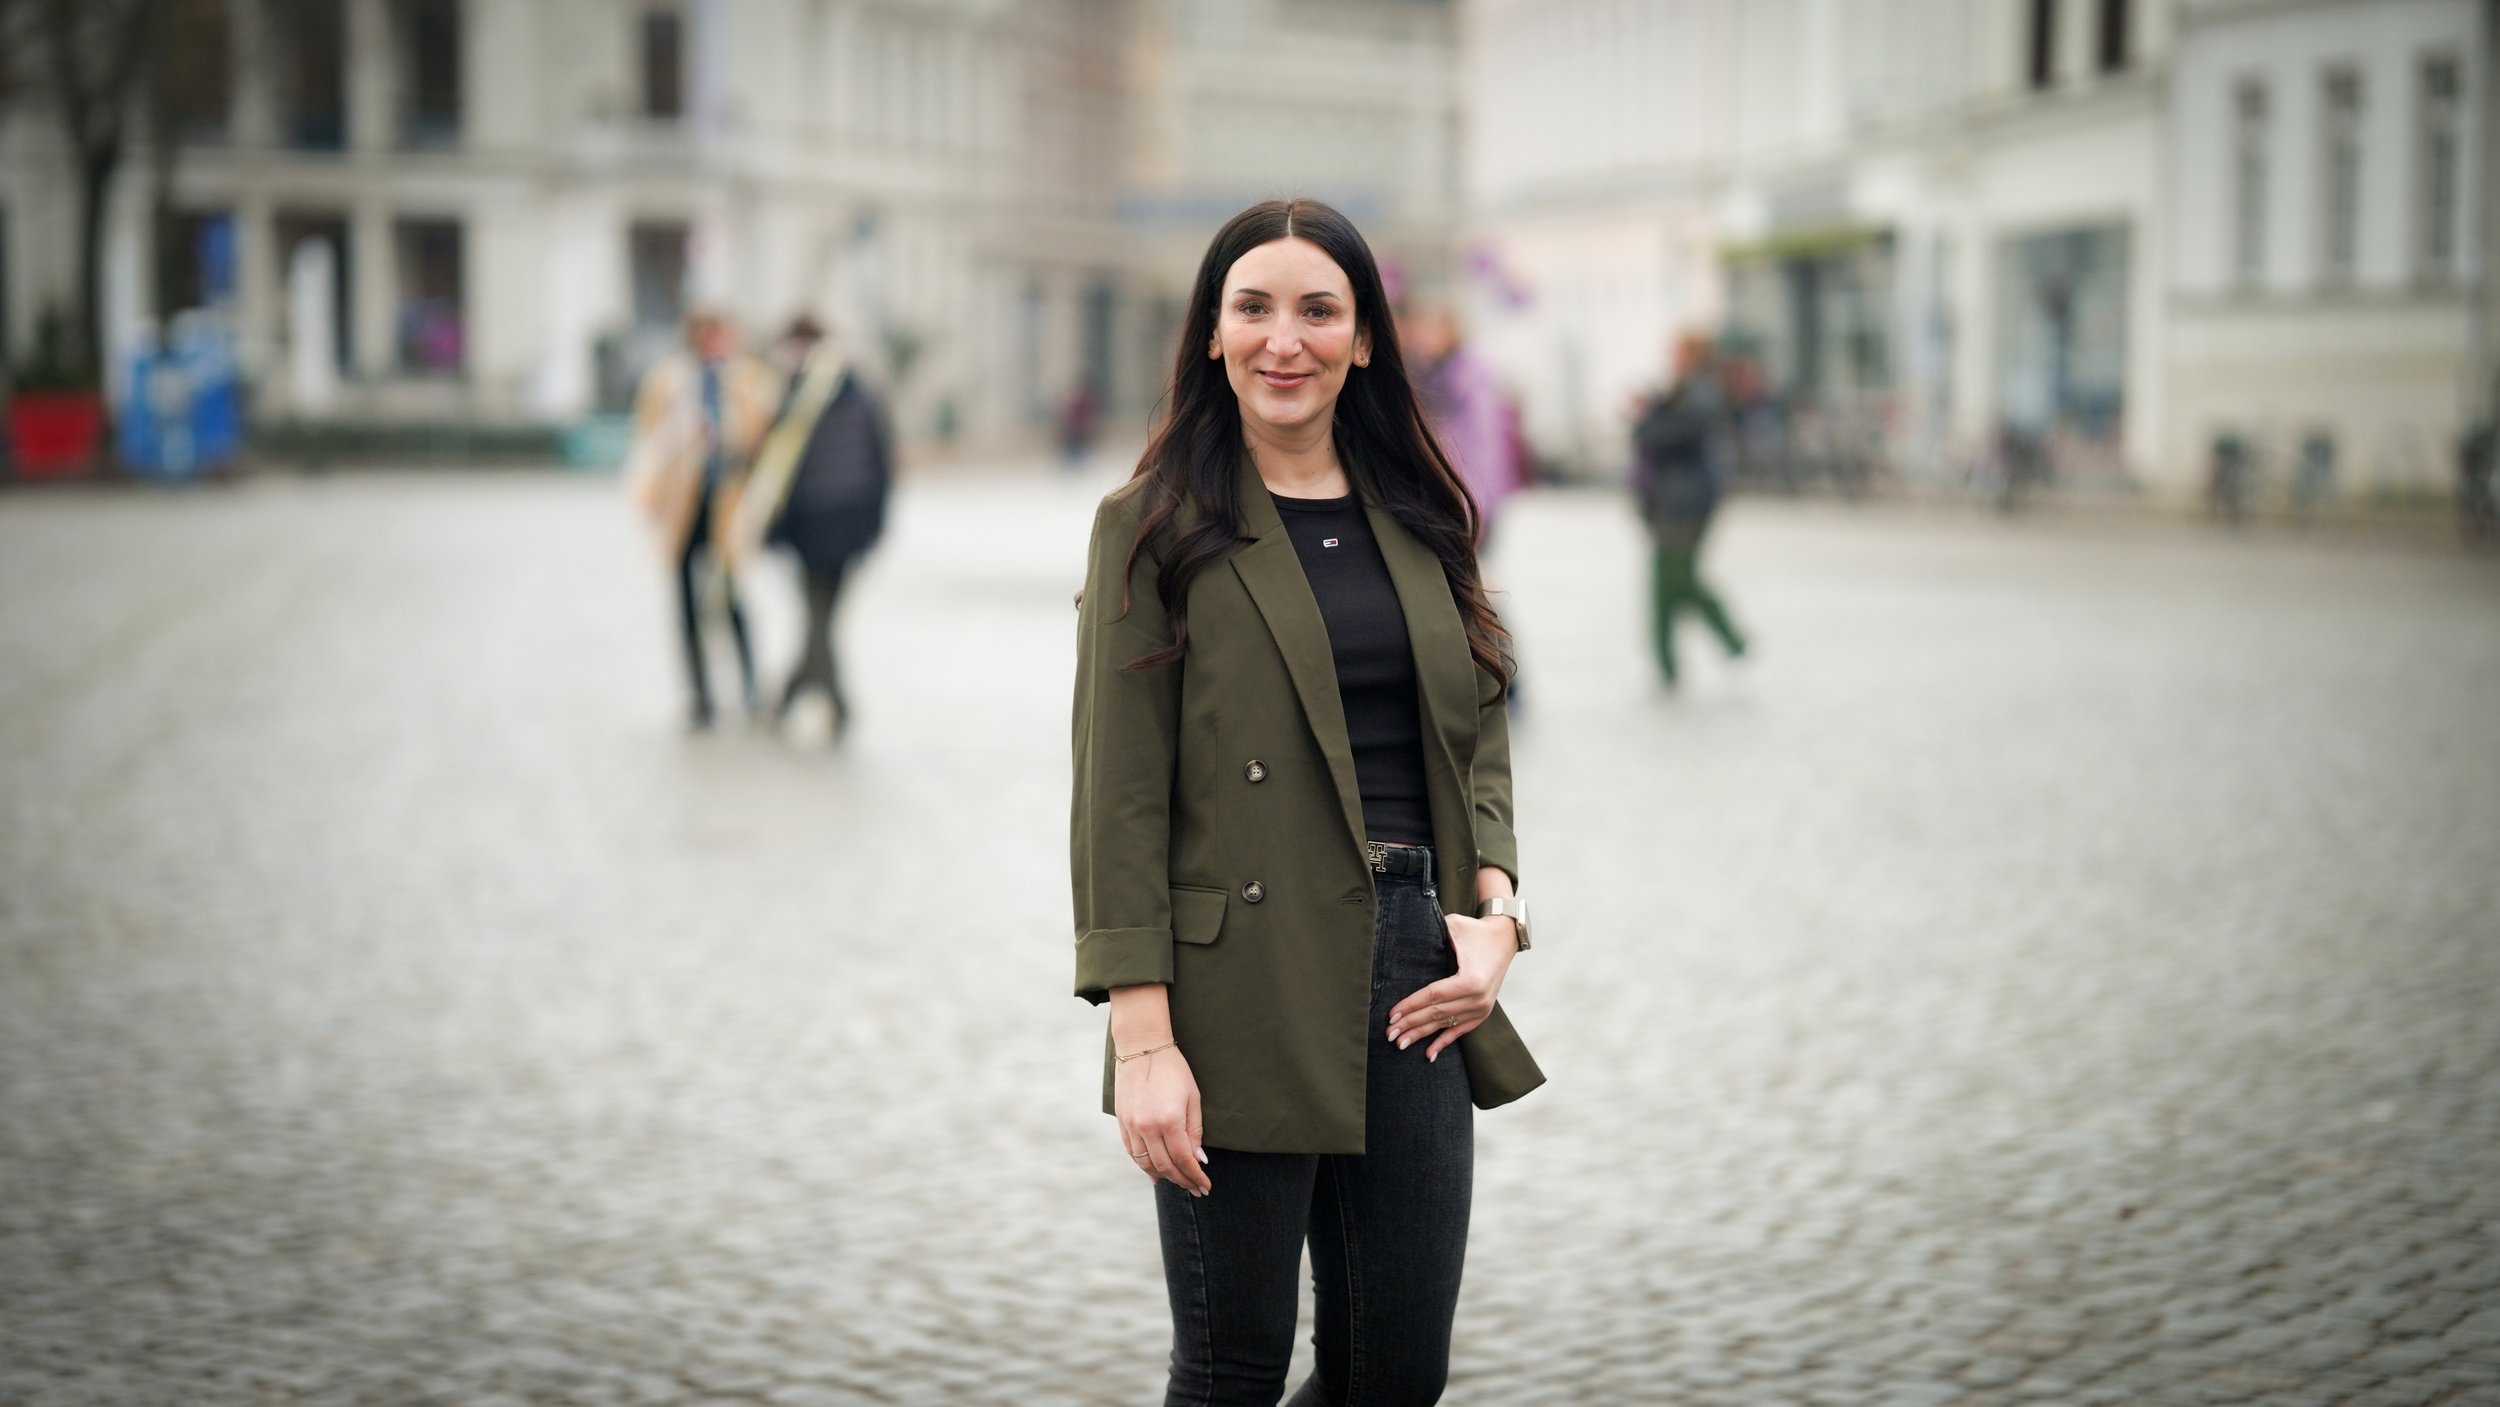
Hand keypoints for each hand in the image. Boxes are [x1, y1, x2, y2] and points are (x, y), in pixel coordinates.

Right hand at [1115, 1043, 1210, 1195]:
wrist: (1142, 1047)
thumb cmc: (1173, 1069)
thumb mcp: (1192, 1097)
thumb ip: (1194, 1130)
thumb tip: (1198, 1159)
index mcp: (1169, 1120)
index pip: (1184, 1159)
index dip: (1195, 1176)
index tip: (1205, 1186)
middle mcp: (1147, 1127)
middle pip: (1165, 1166)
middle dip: (1183, 1181)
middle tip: (1195, 1189)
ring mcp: (1131, 1125)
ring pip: (1146, 1163)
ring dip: (1164, 1176)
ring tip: (1178, 1182)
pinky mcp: (1122, 1122)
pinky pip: (1132, 1152)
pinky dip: (1144, 1165)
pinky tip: (1155, 1173)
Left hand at [1387, 912, 1518, 1061]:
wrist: (1504, 938)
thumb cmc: (1475, 930)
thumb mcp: (1453, 926)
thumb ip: (1431, 935)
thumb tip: (1402, 940)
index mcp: (1470, 979)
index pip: (1433, 996)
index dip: (1411, 1005)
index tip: (1391, 1014)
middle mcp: (1478, 998)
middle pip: (1436, 1013)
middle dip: (1410, 1024)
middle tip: (1389, 1034)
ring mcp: (1482, 1007)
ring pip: (1445, 1025)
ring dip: (1421, 1035)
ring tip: (1400, 1043)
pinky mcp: (1483, 1012)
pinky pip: (1460, 1031)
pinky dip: (1443, 1042)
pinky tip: (1428, 1054)